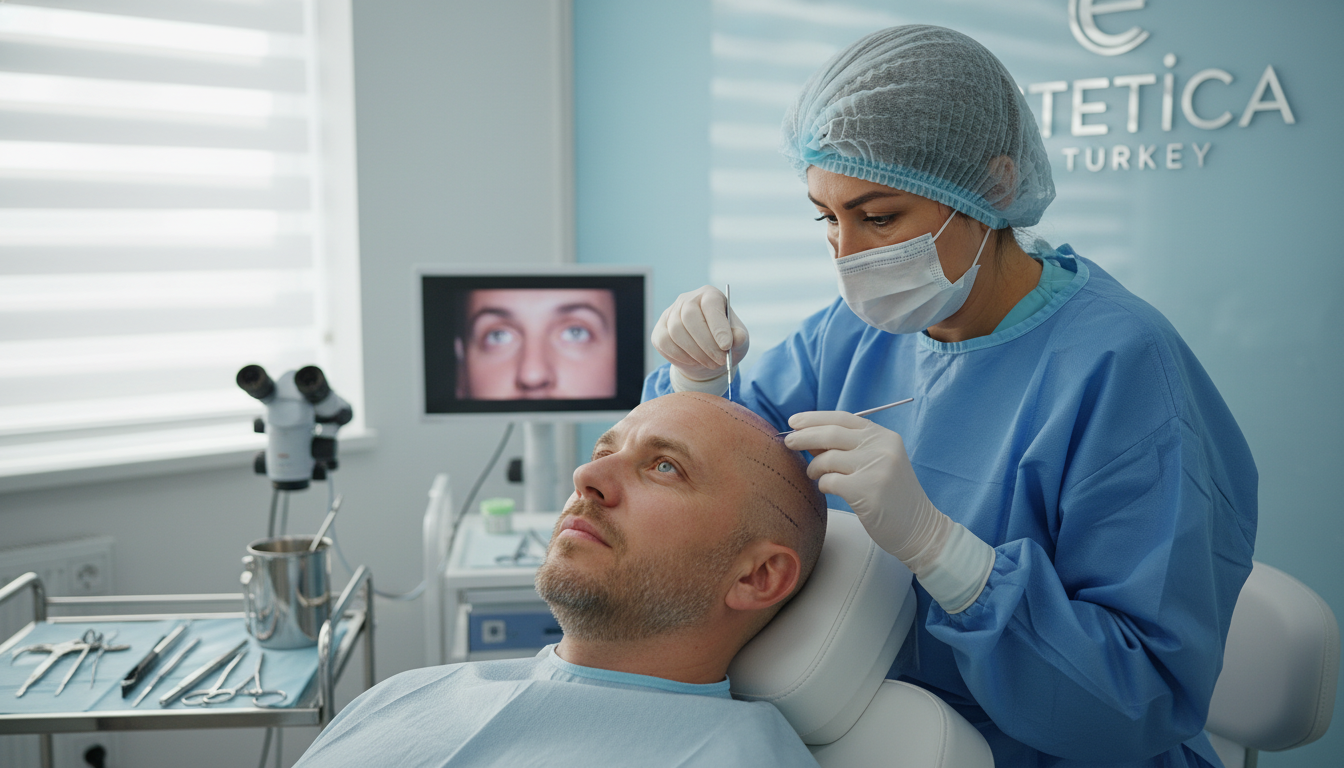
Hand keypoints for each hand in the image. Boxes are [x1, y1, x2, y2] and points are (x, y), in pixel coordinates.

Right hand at [652, 286, 749, 381]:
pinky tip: (693, 361)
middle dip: (706, 344)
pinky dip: (679, 356)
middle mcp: (688, 299)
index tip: (726, 346)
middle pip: (690, 318)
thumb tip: (738, 338)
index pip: (710, 304)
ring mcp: (671, 313)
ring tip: (711, 363)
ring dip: (695, 353)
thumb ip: (740, 338)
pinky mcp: (660, 329)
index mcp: (710, 295)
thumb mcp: (738, 341)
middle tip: (720, 360)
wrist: (707, 357)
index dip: (718, 326)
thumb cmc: (724, 343)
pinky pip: (664, 342)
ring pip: (676, 332)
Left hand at [784, 410, 945, 570]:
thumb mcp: (876, 462)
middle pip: (831, 433)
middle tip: (788, 442)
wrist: (919, 528)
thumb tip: (809, 437)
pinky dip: (823, 484)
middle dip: (804, 436)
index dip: (815, 418)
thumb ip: (848, 448)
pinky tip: (828, 489)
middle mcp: (881, 447)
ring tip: (814, 474)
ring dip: (814, 467)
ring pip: (827, 458)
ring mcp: (876, 468)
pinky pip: (830, 481)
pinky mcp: (867, 490)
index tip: (794, 421)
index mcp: (884, 436)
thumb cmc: (892, 496)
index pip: (843, 418)